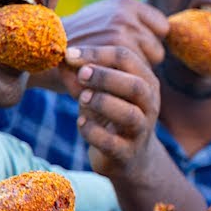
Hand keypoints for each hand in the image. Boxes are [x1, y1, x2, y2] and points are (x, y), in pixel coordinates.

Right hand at [33, 0, 168, 93]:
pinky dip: (125, 83)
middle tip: (110, 63)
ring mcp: (120, 32)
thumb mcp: (103, 22)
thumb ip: (132, 23)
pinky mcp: (114, 52)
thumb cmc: (76, 45)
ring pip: (150, 64)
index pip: (162, 28)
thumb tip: (171, 29)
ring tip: (106, 69)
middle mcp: (124, 14)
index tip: (126, 50)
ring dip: (132, 72)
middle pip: (158, 49)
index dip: (147, 43)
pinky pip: (138, 75)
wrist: (40, 58)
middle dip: (141, 60)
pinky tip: (106, 81)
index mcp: (124, 3)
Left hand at [66, 45, 160, 179]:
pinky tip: (81, 123)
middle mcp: (149, 105)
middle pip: (135, 85)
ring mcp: (141, 131)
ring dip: (102, 103)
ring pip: (129, 114)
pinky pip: (111, 142)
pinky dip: (92, 131)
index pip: (127, 58)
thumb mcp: (98, 91)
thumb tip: (61, 60)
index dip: (97, 53)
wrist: (129, 157)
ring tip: (82, 99)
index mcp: (145, 81)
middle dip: (105, 77)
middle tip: (81, 74)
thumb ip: (80, 75)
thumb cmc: (111, 115)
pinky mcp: (127, 154)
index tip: (69, 54)